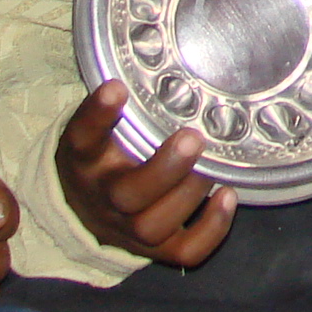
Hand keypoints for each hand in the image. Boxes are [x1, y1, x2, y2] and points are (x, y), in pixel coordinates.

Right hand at [57, 82, 236, 266]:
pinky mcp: (154, 250)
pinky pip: (182, 252)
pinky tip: (229, 196)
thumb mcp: (101, 129)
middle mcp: (103, 196)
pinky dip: (211, 231)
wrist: (84, 210)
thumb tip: (177, 59)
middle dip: (164, 167)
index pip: (82, 137)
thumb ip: (125, 106)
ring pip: (153, 226)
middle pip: (127, 194)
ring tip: (213, 167)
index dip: (97, 116)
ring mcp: (127, 228)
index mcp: (86, 159)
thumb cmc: (106, 155)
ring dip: (189, 196)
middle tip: (193, 137)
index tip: (117, 87)